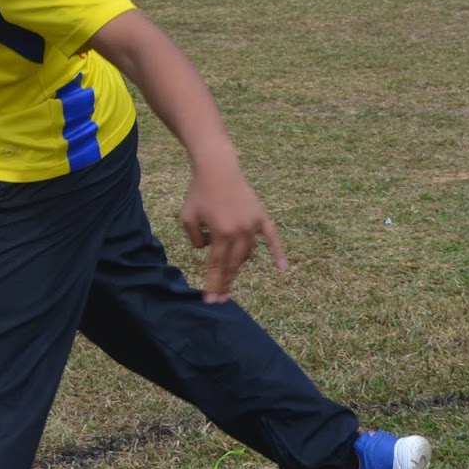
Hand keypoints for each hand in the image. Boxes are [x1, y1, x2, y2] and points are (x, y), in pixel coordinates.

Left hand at [181, 162, 287, 302]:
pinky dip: (278, 252)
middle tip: (220, 299)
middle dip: (225, 282)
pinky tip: (282, 268)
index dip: (214, 284)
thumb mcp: (187, 217)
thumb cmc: (199, 193)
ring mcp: (253, 224)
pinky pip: (272, 238)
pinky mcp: (262, 216)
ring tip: (227, 272)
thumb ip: (195, 240)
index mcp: (221, 233)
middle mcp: (240, 231)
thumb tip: (208, 251)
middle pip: (233, 264)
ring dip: (237, 263)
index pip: (217, 265)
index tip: (211, 301)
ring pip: (247, 253)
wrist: (217, 168)